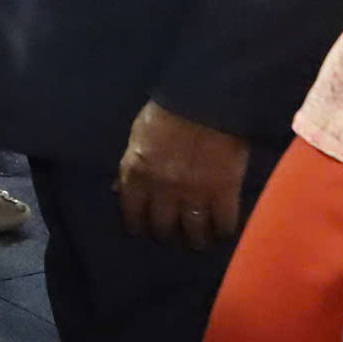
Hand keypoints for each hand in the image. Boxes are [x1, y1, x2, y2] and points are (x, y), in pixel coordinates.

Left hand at [116, 102, 249, 249]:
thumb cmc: (166, 113)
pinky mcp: (224, 191)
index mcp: (136, 174)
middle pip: (162, 228)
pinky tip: (223, 231)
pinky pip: (223, 222)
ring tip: (199, 240)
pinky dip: (223, 230)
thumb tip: (118, 191)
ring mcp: (194, 193)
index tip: (143, 229)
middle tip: (173, 234)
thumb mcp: (136, 138)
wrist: (204, 100)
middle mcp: (162, 190)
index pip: (131, 214)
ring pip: (193, 232)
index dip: (138, 226)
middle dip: (166, 234)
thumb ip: (129, 168)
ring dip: (195, 239)